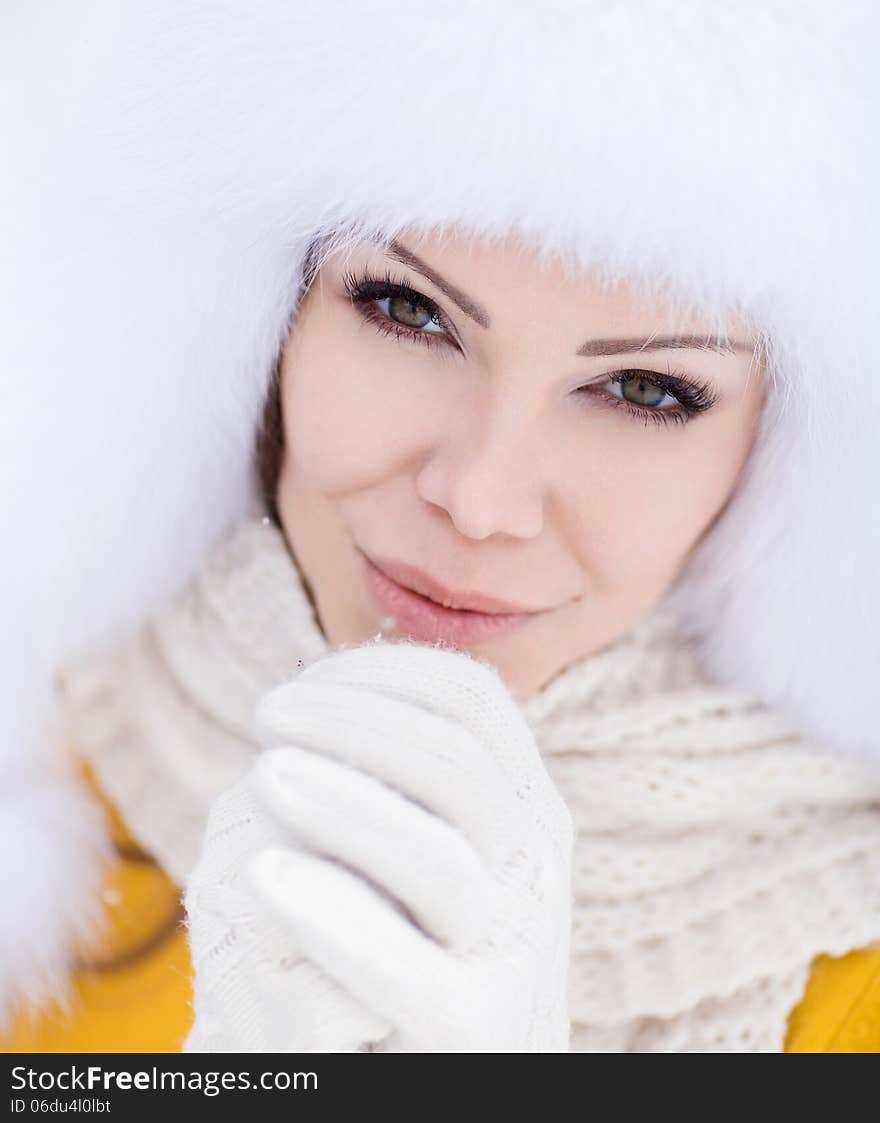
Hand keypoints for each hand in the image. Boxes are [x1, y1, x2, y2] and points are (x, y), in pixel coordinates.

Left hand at [185, 639, 573, 1051]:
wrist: (440, 1073)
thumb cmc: (408, 940)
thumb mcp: (425, 840)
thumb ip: (401, 771)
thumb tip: (334, 682)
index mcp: (524, 806)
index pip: (475, 702)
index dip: (386, 673)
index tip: (303, 681)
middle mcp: (535, 868)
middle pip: (457, 761)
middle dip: (355, 721)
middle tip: (265, 715)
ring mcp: (511, 951)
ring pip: (438, 854)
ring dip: (345, 801)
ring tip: (262, 775)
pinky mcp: (468, 1031)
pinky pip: (404, 966)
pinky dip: (334, 912)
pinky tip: (265, 875)